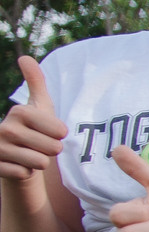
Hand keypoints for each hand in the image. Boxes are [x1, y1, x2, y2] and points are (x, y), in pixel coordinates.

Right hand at [1, 57, 65, 184]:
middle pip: (53, 149)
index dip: (59, 135)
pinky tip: (18, 163)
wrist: (13, 153)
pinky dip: (26, 172)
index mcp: (20, 112)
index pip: (60, 132)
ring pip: (41, 163)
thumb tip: (25, 57)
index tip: (47, 131)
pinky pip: (26, 174)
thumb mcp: (38, 105)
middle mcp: (5, 128)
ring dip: (39, 162)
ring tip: (28, 153)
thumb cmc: (33, 128)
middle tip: (37, 144)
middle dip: (50, 150)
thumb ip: (36, 82)